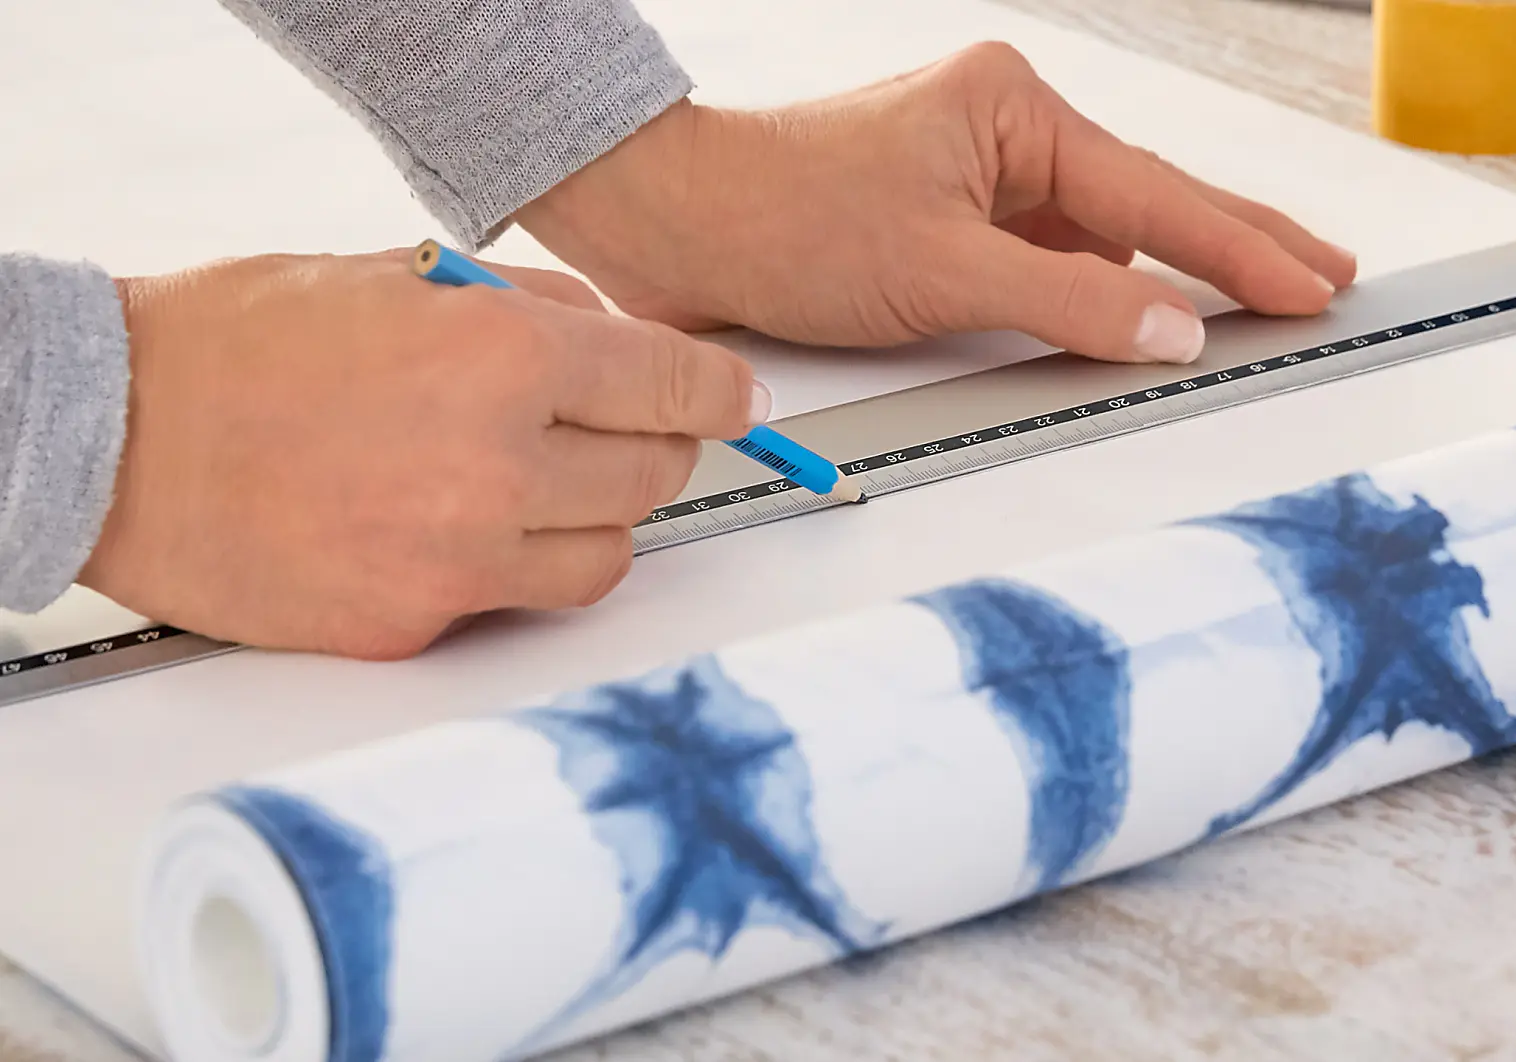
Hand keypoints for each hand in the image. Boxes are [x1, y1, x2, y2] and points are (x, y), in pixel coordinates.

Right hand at [80, 251, 762, 659]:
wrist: (113, 440)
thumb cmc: (236, 346)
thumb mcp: (402, 278)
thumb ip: (531, 309)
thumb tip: (623, 341)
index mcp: (500, 358)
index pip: (680, 386)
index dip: (722, 393)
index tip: (734, 402)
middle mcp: (494, 466)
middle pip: (657, 477)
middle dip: (652, 446)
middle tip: (617, 429)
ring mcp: (456, 558)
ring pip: (608, 557)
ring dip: (596, 518)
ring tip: (533, 482)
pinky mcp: (415, 624)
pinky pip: (518, 603)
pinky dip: (514, 568)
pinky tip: (460, 526)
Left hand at [516, 42, 1355, 365]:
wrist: (674, 226)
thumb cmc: (784, 219)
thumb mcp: (940, 272)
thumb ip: (1068, 305)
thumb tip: (1174, 330)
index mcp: (1015, 112)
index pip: (1153, 197)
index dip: (1241, 250)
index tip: (1317, 285)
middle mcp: (1007, 133)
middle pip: (1148, 201)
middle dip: (1239, 242)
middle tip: (1329, 274)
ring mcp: (980, 176)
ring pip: (1099, 239)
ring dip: (1163, 280)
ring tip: (1260, 304)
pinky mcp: (951, 219)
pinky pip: (1047, 262)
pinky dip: (1092, 298)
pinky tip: (1135, 326)